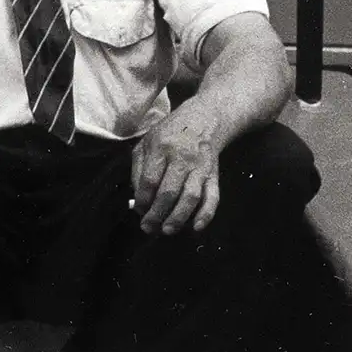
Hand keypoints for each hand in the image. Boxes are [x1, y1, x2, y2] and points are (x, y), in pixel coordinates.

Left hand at [131, 106, 221, 234]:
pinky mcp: (214, 176)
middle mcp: (182, 158)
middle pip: (169, 191)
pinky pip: (213, 197)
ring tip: (167, 230)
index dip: (143, 200)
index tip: (139, 212)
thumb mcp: (146, 144)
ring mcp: (200, 168)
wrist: (203, 121)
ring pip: (191, 197)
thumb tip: (138, 200)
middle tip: (149, 228)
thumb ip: (138, 170)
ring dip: (179, 218)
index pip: (150, 180)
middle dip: (157, 214)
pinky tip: (196, 228)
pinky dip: (206, 214)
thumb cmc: (168, 134)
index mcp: (161, 148)